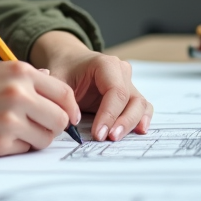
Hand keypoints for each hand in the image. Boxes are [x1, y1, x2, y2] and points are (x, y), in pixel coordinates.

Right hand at [0, 60, 80, 156]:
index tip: (67, 116)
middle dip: (54, 126)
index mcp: (19, 72)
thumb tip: (53, 82)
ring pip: (45, 139)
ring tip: (15, 130)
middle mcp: (18, 94)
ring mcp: (9, 120)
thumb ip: (24, 76)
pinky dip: (16, 147)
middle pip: (60, 119)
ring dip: (36, 138)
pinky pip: (24, 150)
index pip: (64, 93)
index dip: (69, 108)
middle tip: (40, 126)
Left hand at [31, 31, 152, 142]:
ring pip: (139, 105)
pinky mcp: (130, 95)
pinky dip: (141, 120)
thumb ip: (62, 99)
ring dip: (131, 123)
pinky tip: (138, 131)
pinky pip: (142, 108)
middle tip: (109, 138)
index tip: (98, 134)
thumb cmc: (66, 70)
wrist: (71, 62)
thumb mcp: (58, 80)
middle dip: (122, 122)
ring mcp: (128, 83)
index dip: (109, 114)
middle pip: (131, 99)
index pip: (115, 91)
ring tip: (117, 137)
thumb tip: (71, 124)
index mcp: (106, 64)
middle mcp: (122, 72)